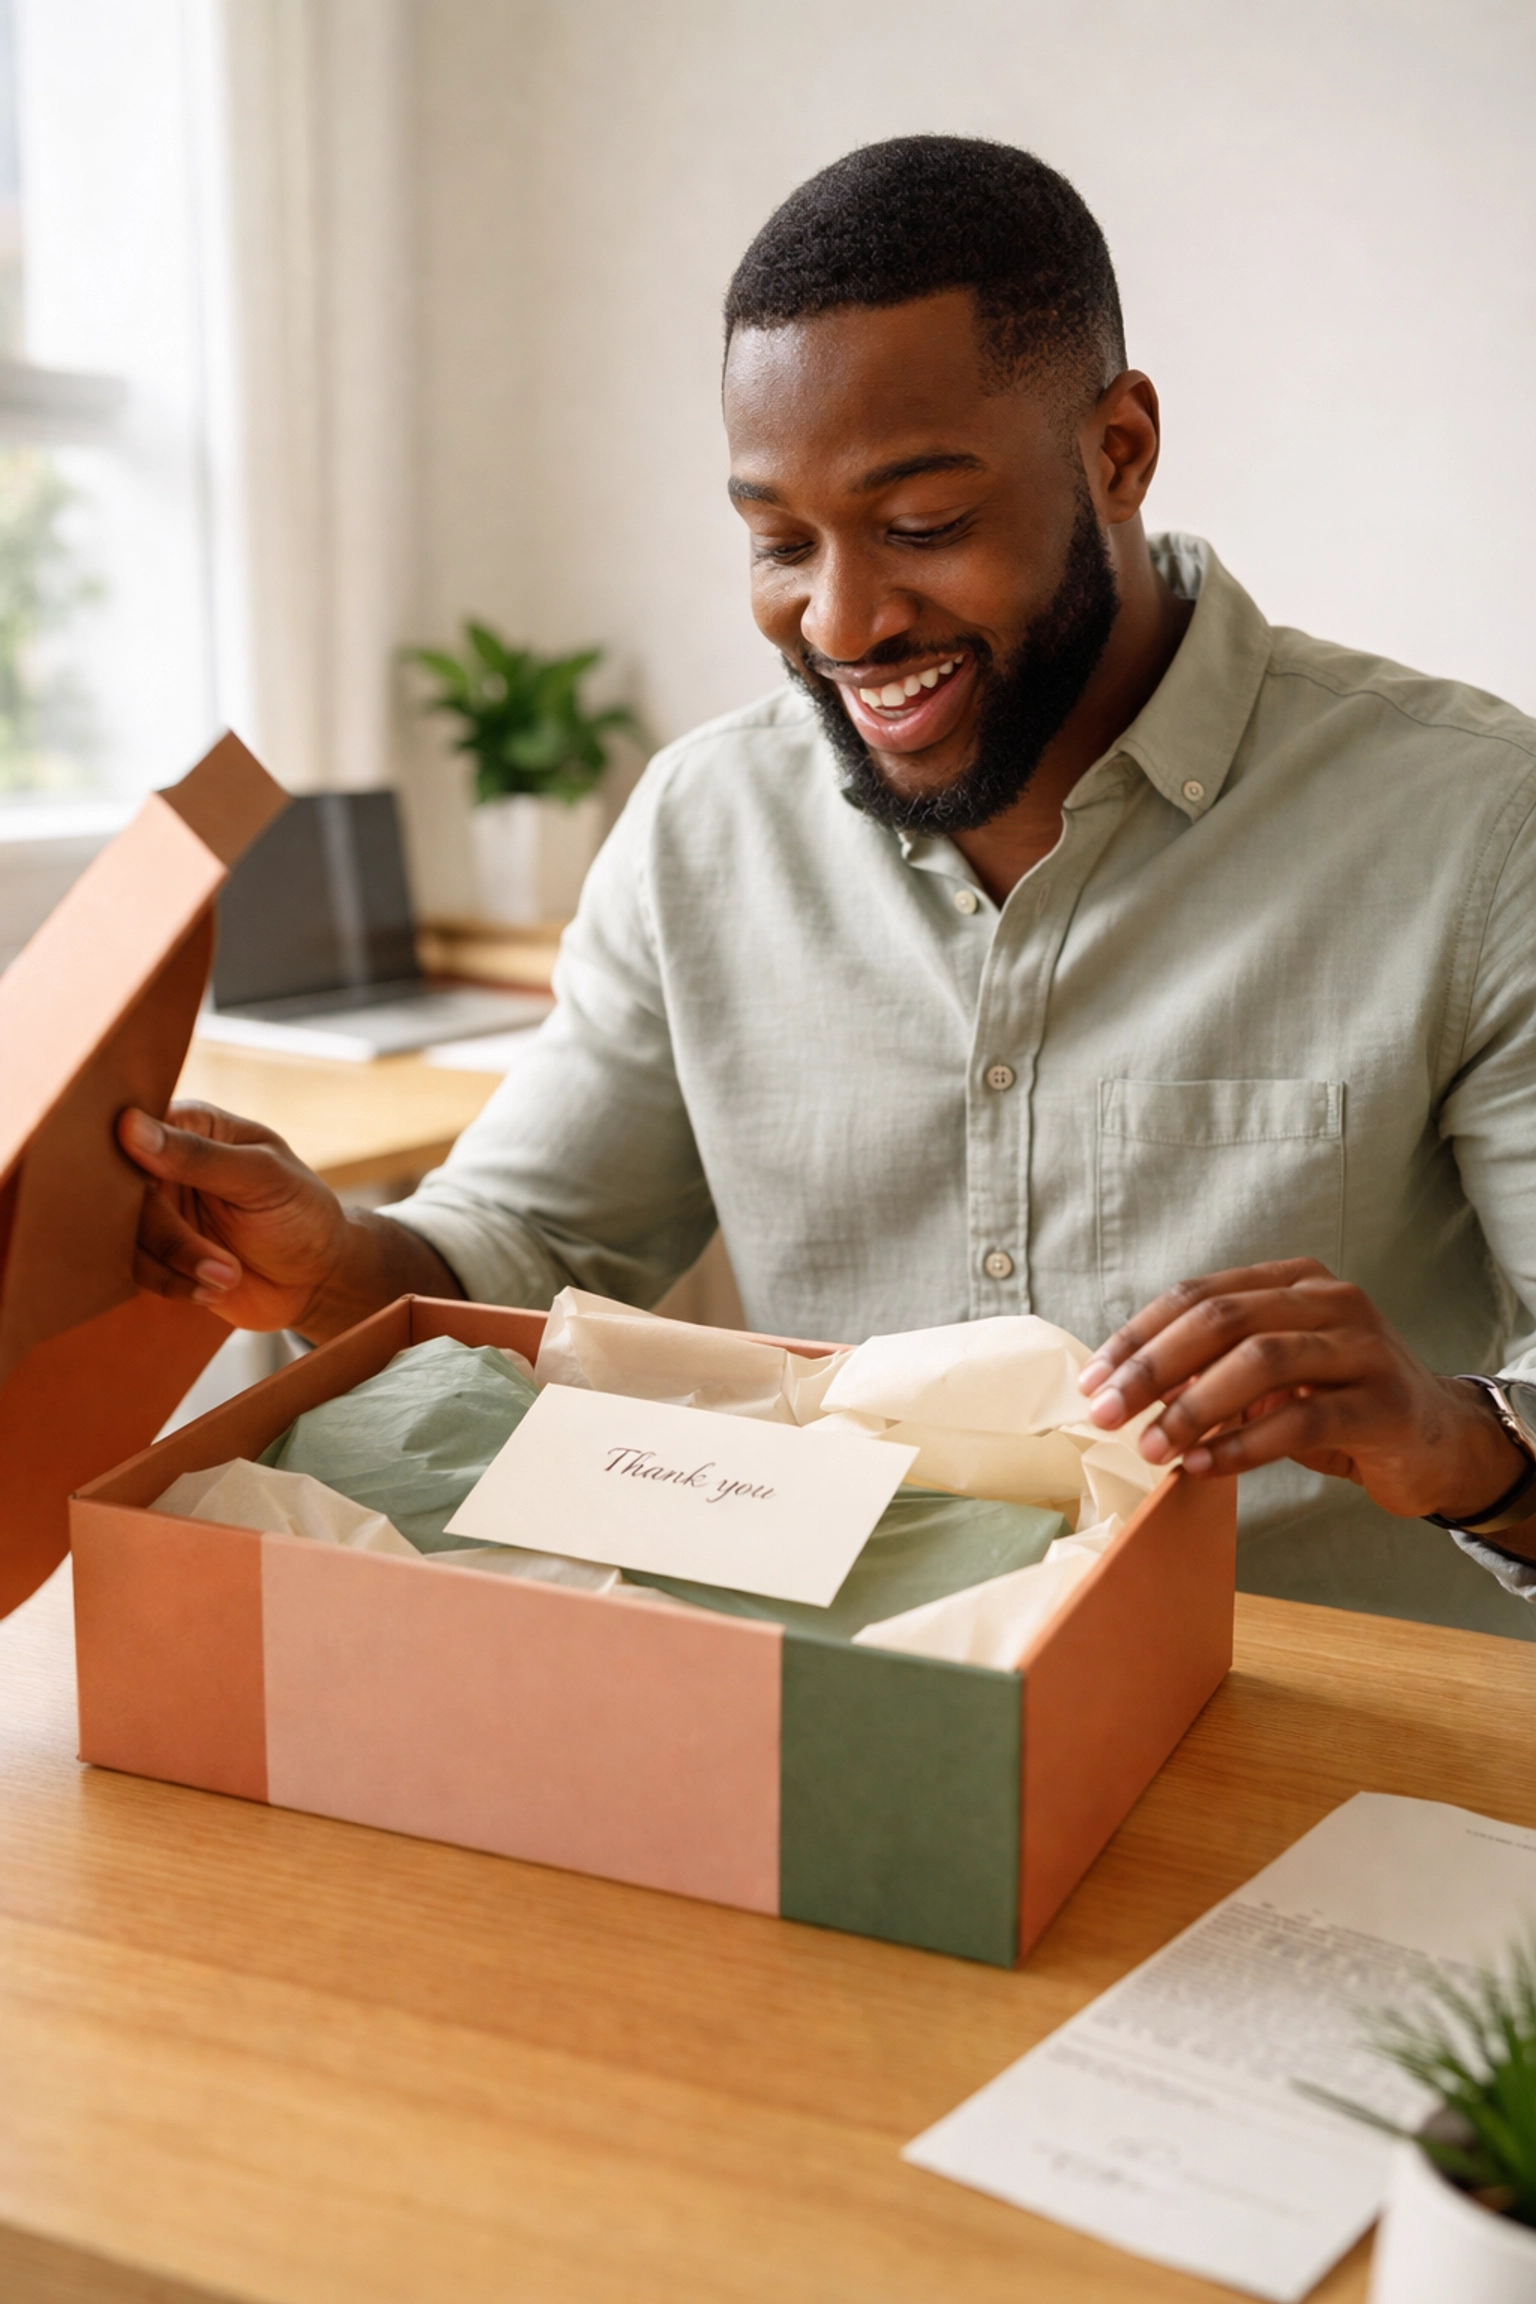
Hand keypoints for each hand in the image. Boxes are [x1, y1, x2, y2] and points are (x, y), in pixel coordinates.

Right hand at [119, 1102, 348, 1333]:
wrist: (315, 1278)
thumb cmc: (300, 1213)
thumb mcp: (263, 1178)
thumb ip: (200, 1156)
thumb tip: (130, 1126)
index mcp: (191, 1127)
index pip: (134, 1126)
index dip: (127, 1157)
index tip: (151, 1190)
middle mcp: (164, 1165)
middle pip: (125, 1190)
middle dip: (170, 1236)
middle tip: (223, 1264)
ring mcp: (158, 1210)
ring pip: (126, 1233)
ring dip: (176, 1264)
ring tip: (229, 1276)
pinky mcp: (156, 1252)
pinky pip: (134, 1267)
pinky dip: (171, 1284)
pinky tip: (214, 1290)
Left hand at [1076, 1257, 1526, 1522]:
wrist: (1438, 1442)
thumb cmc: (1338, 1405)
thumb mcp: (1272, 1375)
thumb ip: (1212, 1369)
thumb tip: (1126, 1391)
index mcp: (1293, 1281)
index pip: (1197, 1296)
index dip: (1138, 1338)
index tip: (1093, 1382)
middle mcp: (1330, 1301)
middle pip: (1222, 1320)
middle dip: (1154, 1368)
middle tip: (1108, 1415)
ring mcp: (1363, 1348)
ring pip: (1261, 1362)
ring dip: (1195, 1408)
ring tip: (1154, 1448)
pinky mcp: (1383, 1404)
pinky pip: (1301, 1420)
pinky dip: (1244, 1445)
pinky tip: (1205, 1466)